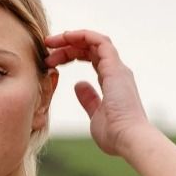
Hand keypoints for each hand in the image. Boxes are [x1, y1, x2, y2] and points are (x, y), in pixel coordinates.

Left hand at [43, 30, 151, 157]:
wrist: (128, 139)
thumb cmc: (114, 134)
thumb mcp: (95, 114)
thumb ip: (88, 99)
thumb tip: (78, 86)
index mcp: (112, 81)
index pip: (92, 59)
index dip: (71, 55)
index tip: (51, 62)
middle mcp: (116, 71)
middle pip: (90, 49)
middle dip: (67, 47)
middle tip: (46, 52)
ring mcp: (116, 68)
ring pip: (93, 42)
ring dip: (71, 39)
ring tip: (50, 43)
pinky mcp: (115, 68)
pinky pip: (99, 41)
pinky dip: (82, 35)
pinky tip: (66, 37)